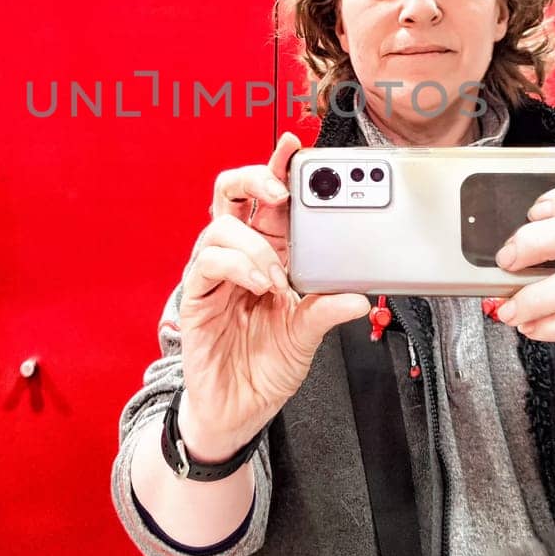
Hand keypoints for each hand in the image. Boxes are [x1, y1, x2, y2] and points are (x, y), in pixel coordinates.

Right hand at [177, 132, 370, 460]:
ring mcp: (215, 275)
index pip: (269, 199)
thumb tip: (358, 296)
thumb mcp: (307, 335)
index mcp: (269, 253)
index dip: (278, 167)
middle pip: (233, 194)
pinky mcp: (196, 297)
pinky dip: (236, 265)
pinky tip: (258, 283)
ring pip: (219, 226)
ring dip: (253, 243)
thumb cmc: (266, 366)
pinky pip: (206, 264)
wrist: (238, 410)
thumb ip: (326, 310)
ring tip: (276, 275)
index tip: (295, 145)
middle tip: (280, 190)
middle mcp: (240, 256)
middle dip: (255, 179)